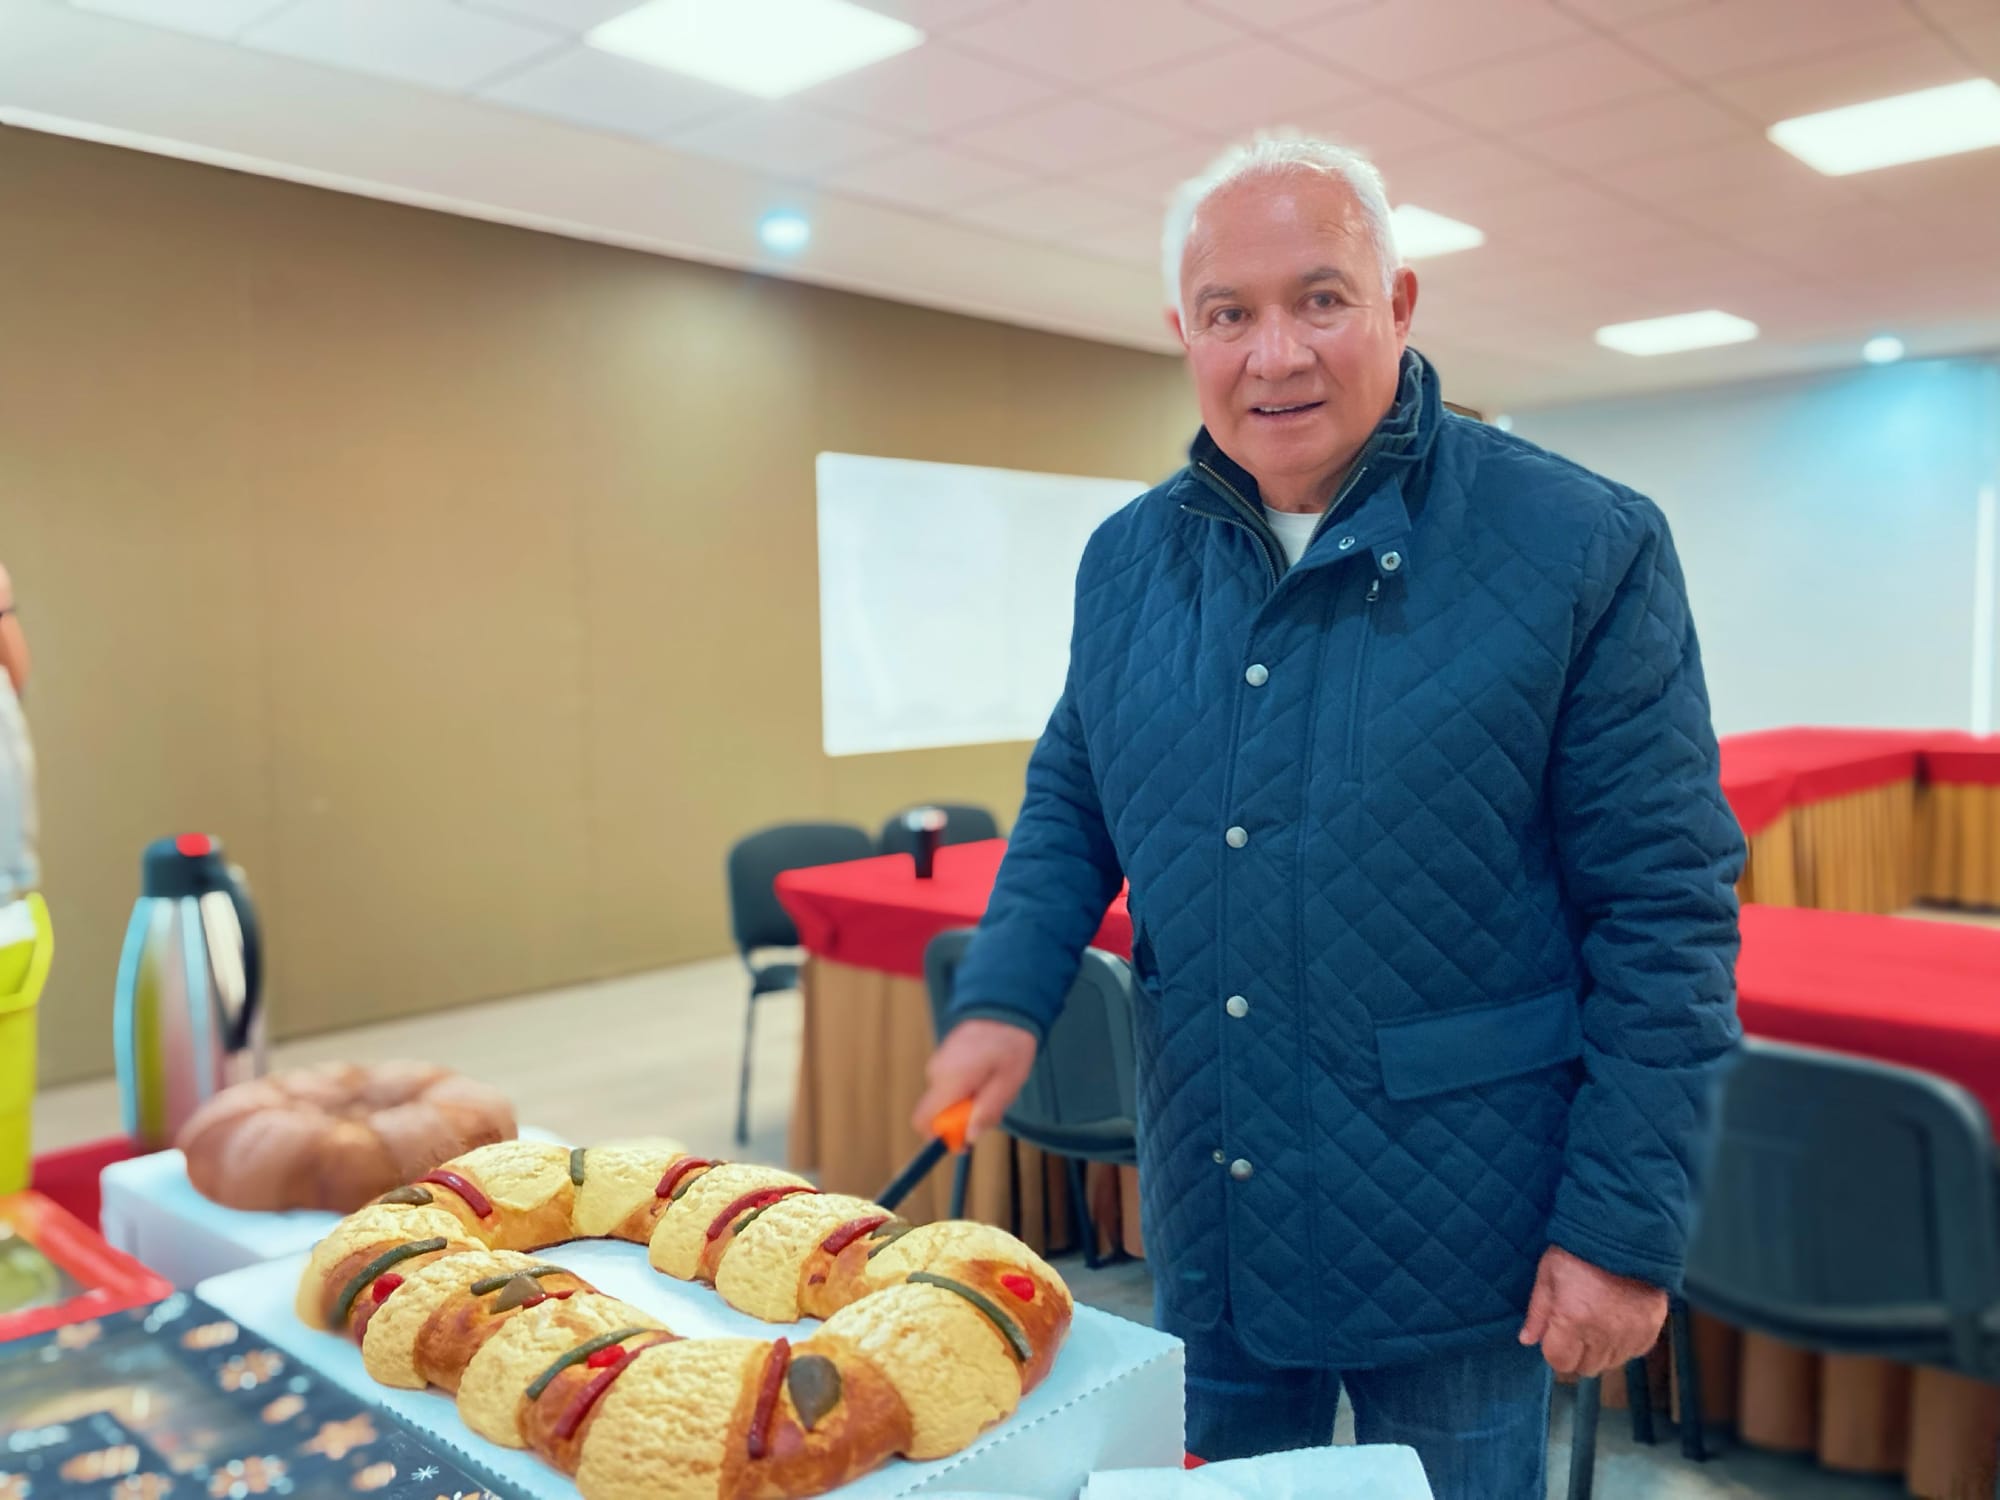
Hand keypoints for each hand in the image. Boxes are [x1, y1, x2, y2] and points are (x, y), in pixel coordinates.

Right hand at [910, 1020, 1037, 1143]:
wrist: (1007, 1005)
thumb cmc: (1010, 1044)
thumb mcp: (1008, 1084)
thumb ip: (987, 1112)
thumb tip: (970, 1137)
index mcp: (949, 1080)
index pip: (923, 1120)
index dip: (939, 1138)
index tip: (964, 1141)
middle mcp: (937, 1072)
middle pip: (938, 1113)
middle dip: (963, 1119)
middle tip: (992, 1105)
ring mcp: (939, 1063)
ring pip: (947, 1099)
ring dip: (968, 1102)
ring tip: (994, 1084)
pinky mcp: (945, 1058)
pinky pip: (951, 1084)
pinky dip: (967, 1087)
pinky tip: (988, 1074)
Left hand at [1518, 1245, 1666, 1378]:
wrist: (1626, 1233)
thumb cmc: (1580, 1251)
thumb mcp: (1548, 1274)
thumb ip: (1538, 1312)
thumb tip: (1527, 1340)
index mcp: (1572, 1320)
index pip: (1559, 1361)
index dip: (1554, 1350)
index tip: (1555, 1335)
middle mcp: (1603, 1334)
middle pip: (1585, 1367)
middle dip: (1575, 1353)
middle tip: (1575, 1328)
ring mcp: (1630, 1334)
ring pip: (1610, 1364)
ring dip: (1600, 1351)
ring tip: (1597, 1322)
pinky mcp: (1651, 1329)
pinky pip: (1633, 1353)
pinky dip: (1624, 1344)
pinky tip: (1617, 1322)